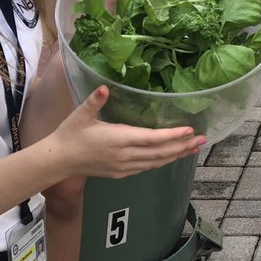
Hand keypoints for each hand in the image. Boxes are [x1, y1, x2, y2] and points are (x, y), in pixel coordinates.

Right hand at [56, 86, 204, 178]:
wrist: (58, 160)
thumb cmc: (70, 134)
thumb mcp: (81, 114)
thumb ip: (94, 101)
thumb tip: (103, 87)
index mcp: (119, 139)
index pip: (152, 138)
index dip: (172, 135)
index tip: (190, 130)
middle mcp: (125, 155)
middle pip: (160, 152)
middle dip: (183, 146)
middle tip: (202, 139)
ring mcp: (124, 166)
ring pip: (156, 162)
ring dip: (176, 155)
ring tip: (194, 149)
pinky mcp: (121, 173)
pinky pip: (147, 168)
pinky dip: (162, 162)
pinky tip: (172, 156)